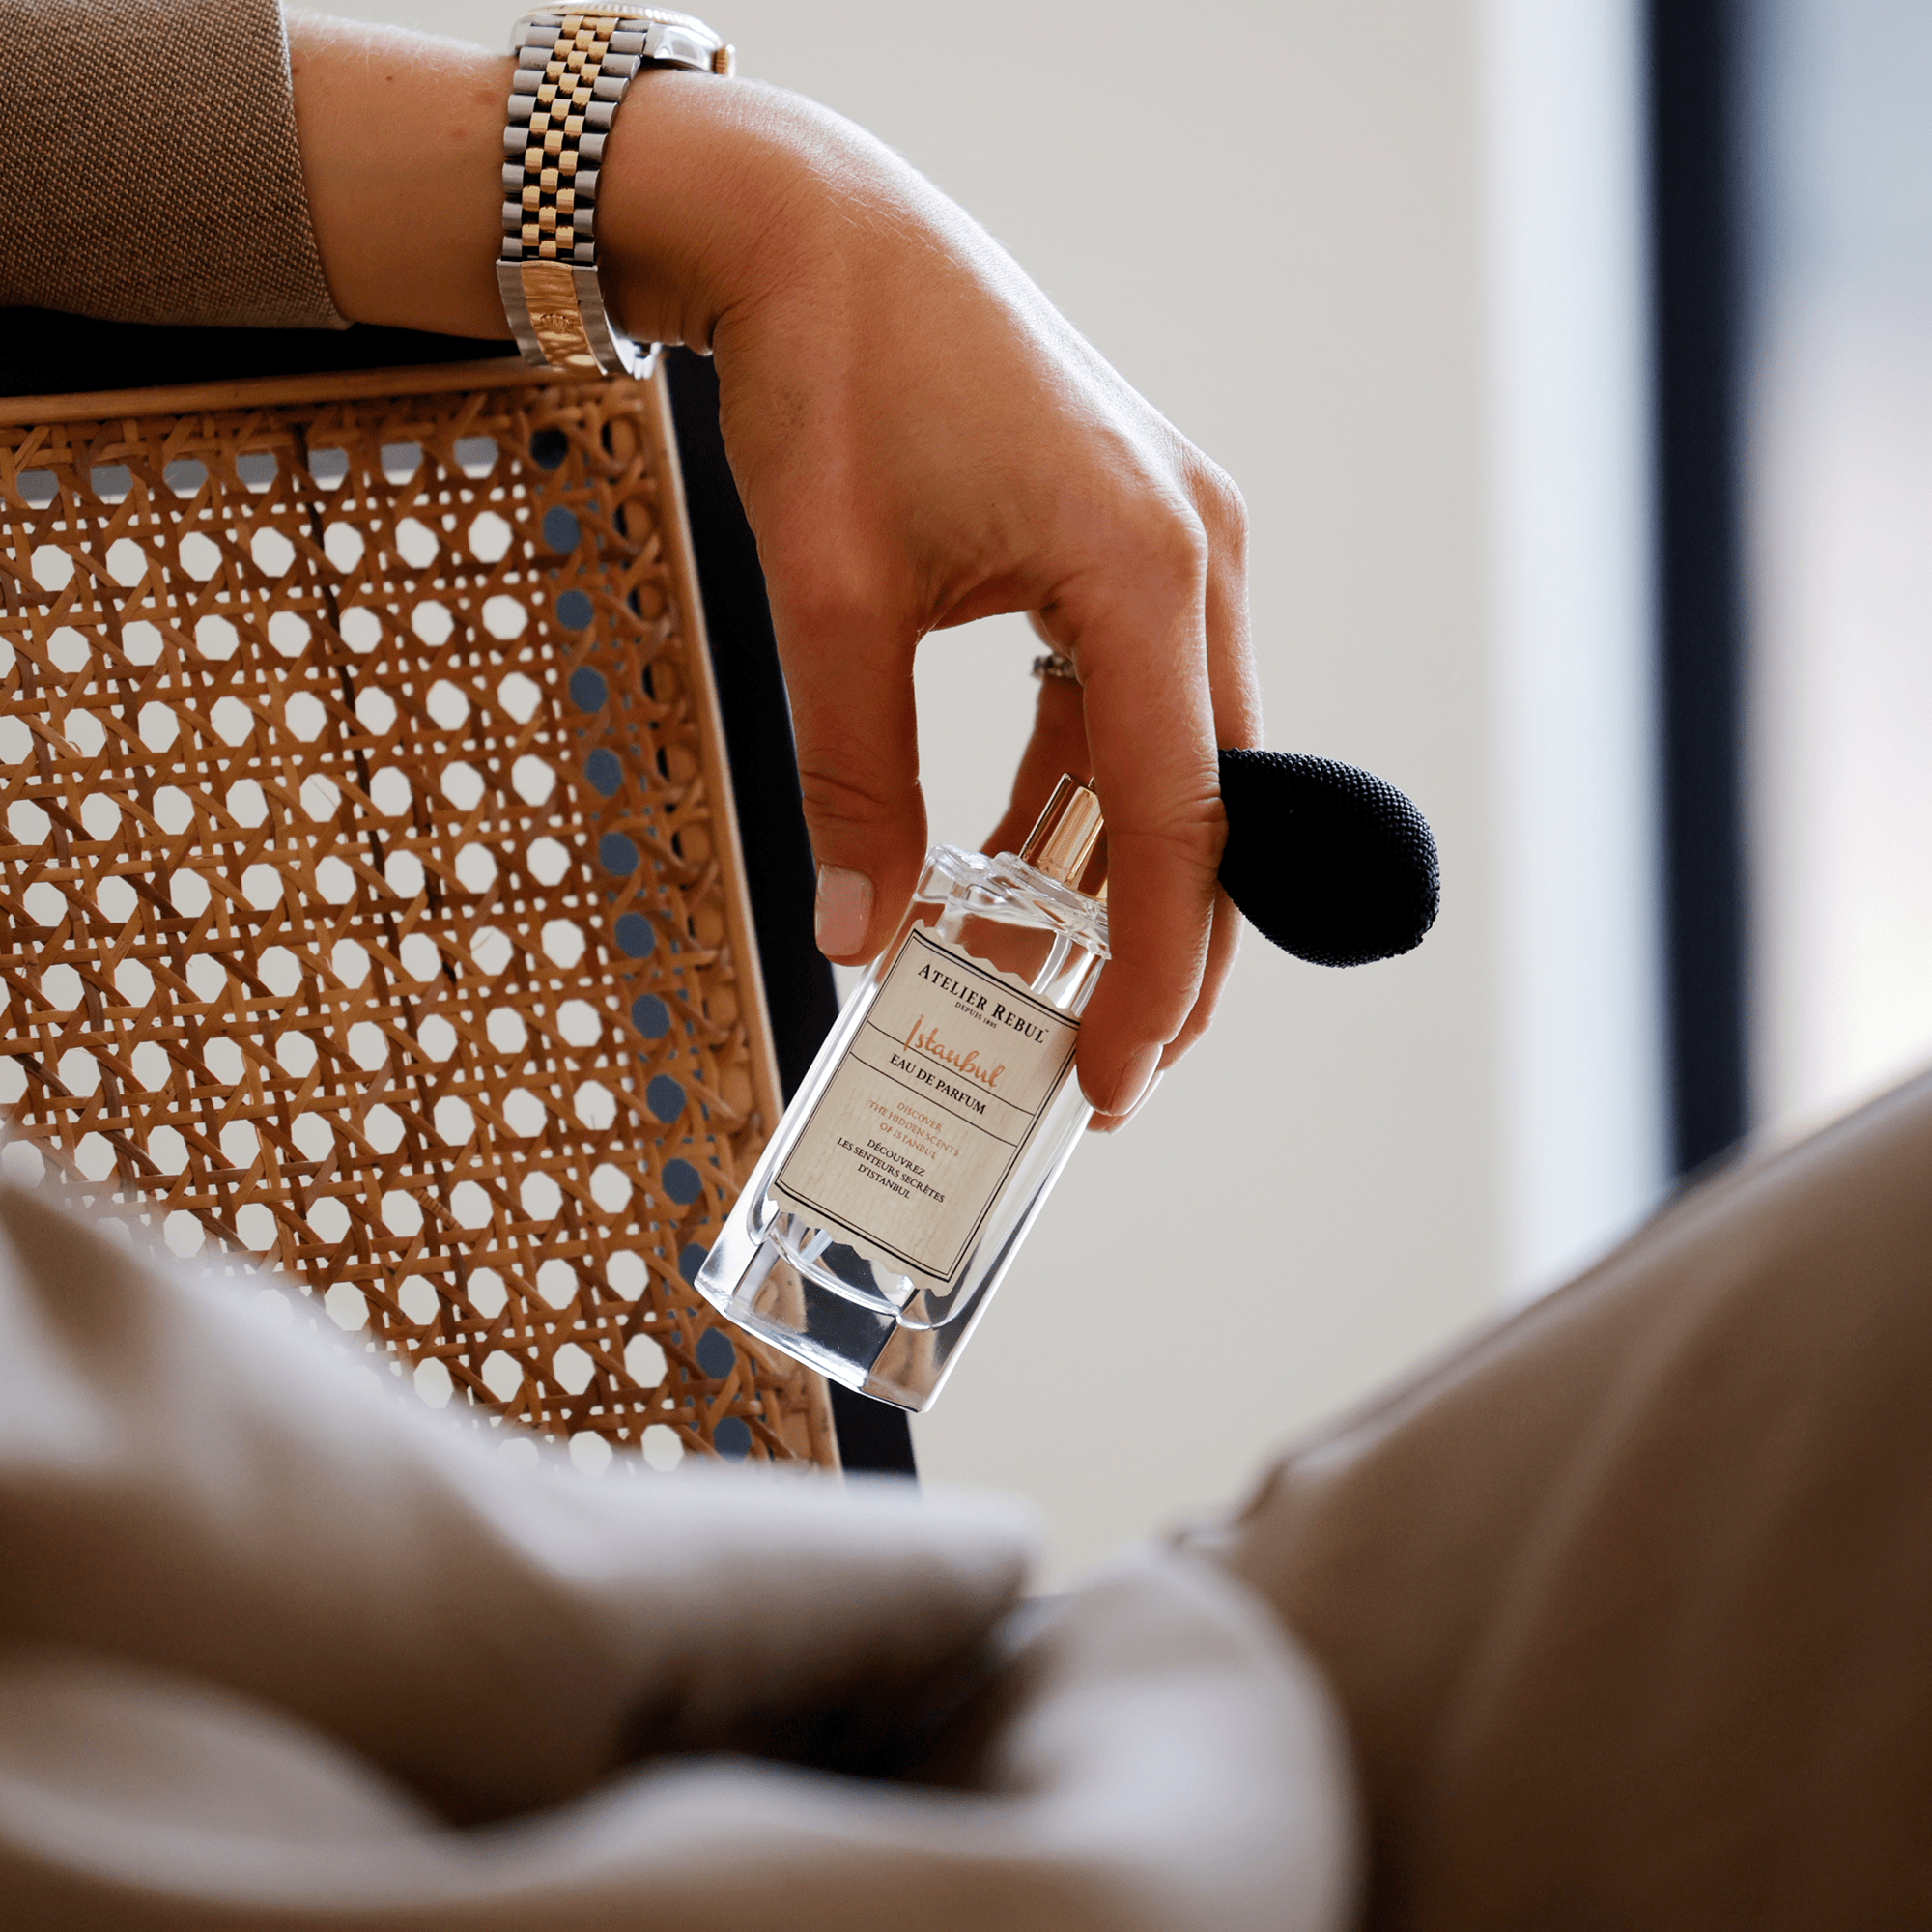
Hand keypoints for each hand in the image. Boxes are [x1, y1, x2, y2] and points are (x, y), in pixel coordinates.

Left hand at [289, 32, 1260, 1121]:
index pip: (1174, 824)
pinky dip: (1078, 791)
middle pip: (1206, 804)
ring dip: (1110, 876)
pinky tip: (1013, 861)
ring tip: (1038, 980)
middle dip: (1157, 948)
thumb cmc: (833, 376)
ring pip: (1174, 759)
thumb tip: (862, 930)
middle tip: (1102, 1065)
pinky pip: (1127, 701)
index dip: (1149, 974)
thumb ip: (853, 781)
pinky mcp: (1132, 539)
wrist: (824, 235)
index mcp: (1143, 569)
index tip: (1114, 1078)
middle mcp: (1192, 556)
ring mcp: (1174, 542)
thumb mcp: (830, 600)